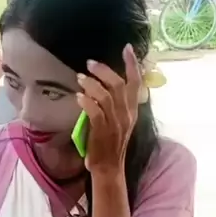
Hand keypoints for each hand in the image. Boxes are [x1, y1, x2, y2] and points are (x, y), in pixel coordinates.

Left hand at [77, 44, 140, 174]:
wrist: (110, 168)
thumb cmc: (111, 144)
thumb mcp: (120, 121)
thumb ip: (116, 105)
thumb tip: (104, 86)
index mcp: (132, 111)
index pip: (136, 83)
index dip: (132, 64)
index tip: (127, 48)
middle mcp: (127, 114)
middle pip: (119, 84)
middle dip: (103, 71)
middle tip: (89, 64)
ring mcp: (116, 123)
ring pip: (106, 95)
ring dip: (91, 84)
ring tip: (80, 79)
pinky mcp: (103, 131)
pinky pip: (95, 110)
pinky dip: (86, 101)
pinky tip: (78, 97)